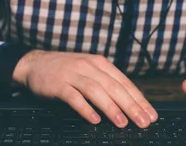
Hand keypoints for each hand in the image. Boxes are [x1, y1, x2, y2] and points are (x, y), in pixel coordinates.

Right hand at [12, 50, 157, 127]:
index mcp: (100, 63)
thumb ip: (106, 82)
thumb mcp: (88, 70)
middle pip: (114, 87)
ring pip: (96, 91)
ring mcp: (73, 74)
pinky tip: (94, 119)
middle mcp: (88, 66)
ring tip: (122, 122)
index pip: (124, 82)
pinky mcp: (58, 84)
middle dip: (131, 106)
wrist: (35, 63)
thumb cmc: (66, 70)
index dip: (139, 99)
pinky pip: (74, 97)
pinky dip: (85, 108)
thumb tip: (129, 103)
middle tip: (143, 121)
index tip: (150, 114)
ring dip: (111, 108)